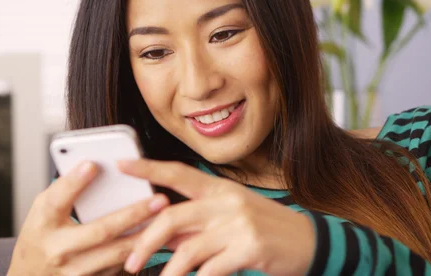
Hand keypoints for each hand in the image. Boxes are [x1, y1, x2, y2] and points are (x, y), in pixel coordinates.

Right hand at [7, 162, 169, 275]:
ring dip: (145, 235)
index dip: (74, 182)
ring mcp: (74, 271)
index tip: (93, 164)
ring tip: (166, 217)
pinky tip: (157, 237)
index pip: (56, 200)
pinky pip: (120, 267)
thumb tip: (95, 164)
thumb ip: (65, 190)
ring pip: (117, 253)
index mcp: (42, 223)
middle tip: (159, 199)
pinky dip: (140, 251)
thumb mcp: (44, 211)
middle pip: (101, 230)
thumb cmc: (42, 236)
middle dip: (133, 214)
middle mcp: (57, 249)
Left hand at [118, 159, 314, 275]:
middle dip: (145, 240)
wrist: (308, 241)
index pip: (178, 173)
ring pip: (188, 249)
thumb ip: (197, 223)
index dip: (148, 168)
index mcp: (220, 189)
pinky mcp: (250, 248)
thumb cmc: (264, 227)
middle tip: (129, 261)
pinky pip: (211, 269)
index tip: (122, 164)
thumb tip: (160, 235)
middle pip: (172, 216)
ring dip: (169, 271)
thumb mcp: (231, 216)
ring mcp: (239, 225)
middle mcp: (226, 202)